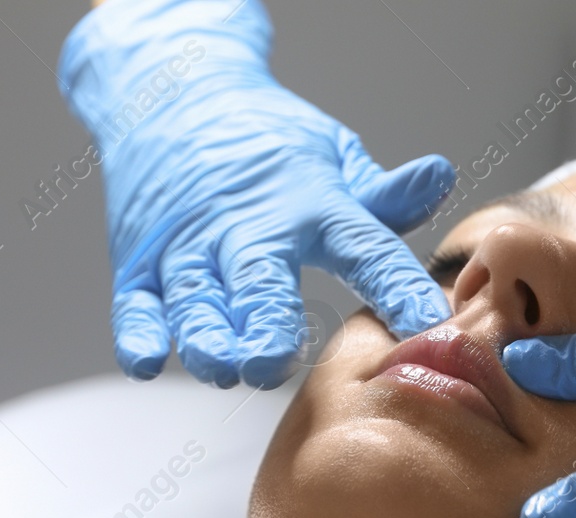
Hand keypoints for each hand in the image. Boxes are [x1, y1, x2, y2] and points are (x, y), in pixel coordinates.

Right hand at [59, 0, 454, 385]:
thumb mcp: (332, 155)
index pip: (363, 245)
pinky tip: (144, 361)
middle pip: (258, 277)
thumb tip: (439, 177)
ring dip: (206, 336)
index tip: (428, 325)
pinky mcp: (141, 261)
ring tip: (223, 367)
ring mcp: (188, 244)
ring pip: (194, 297)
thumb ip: (383, 193)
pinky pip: (136, 303)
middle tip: (275, 361)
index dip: (396, 285)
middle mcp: (246, 224)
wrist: (172, 91)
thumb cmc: (265, 140)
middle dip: (266, 322)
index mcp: (310, 202)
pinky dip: (137, 332)